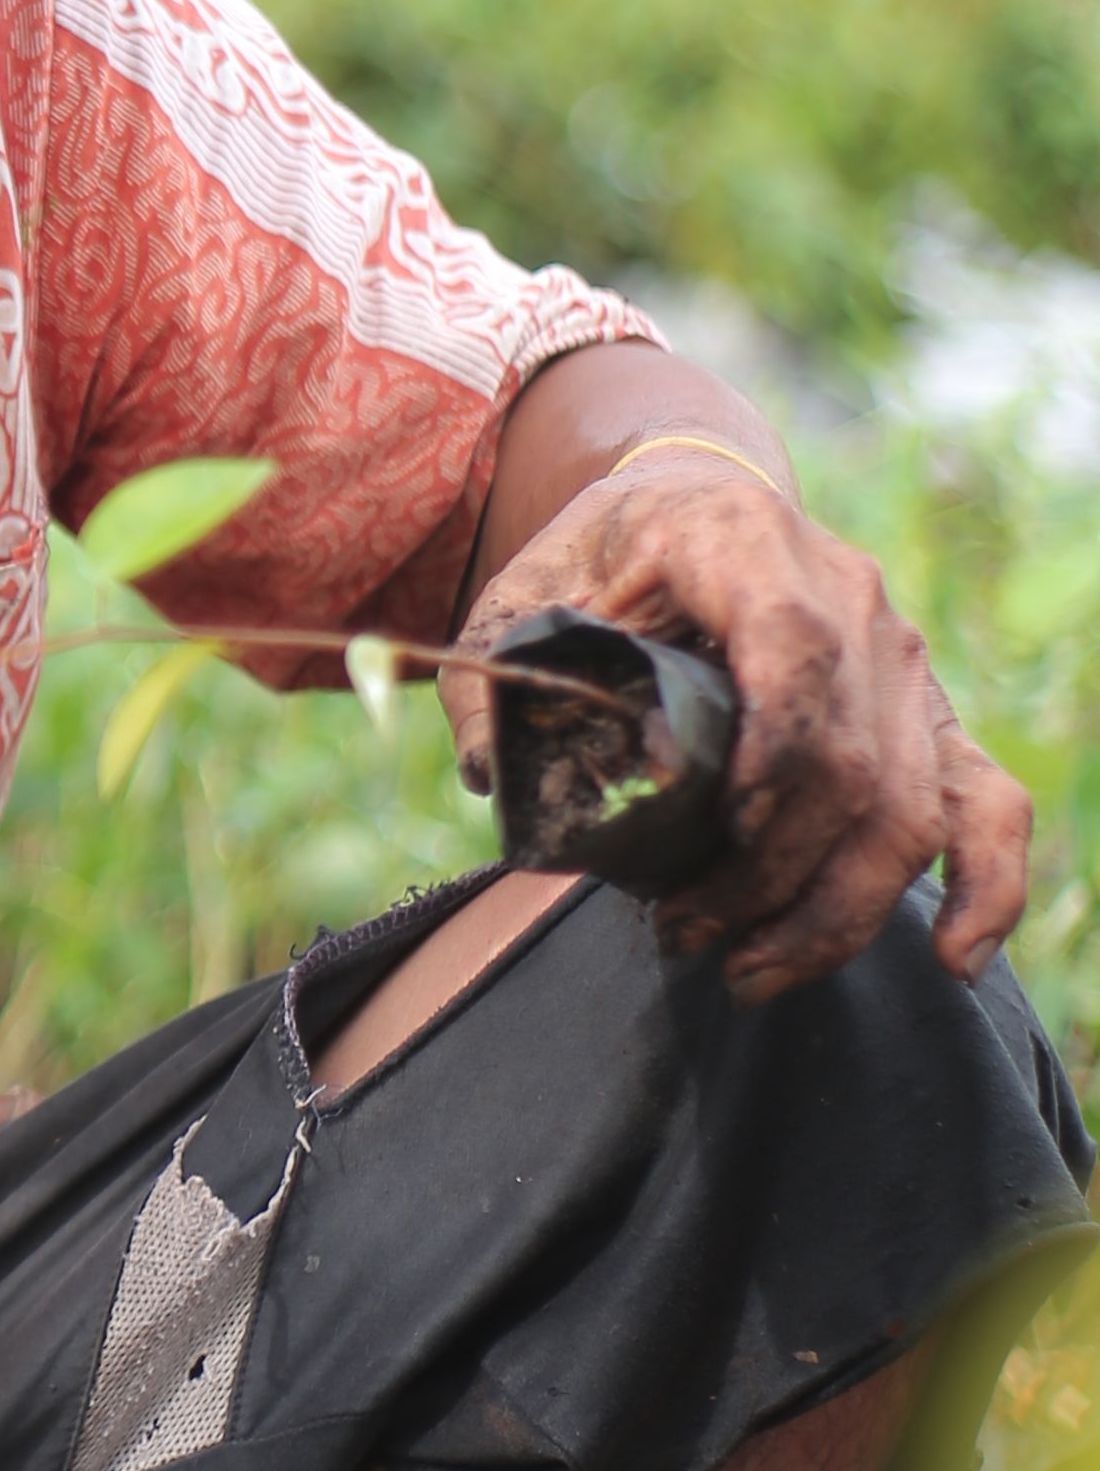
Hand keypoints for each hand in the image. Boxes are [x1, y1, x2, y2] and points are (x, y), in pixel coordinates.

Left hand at [450, 447, 1029, 998]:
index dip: (772, 758)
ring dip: (834, 910)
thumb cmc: (601, 556)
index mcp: (745, 541)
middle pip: (850, 761)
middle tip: (681, 934)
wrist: (688, 501)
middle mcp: (849, 595)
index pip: (793, 651)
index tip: (720, 837)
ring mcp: (900, 658)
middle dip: (770, 875)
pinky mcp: (928, 713)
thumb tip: (485, 774)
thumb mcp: (525, 592)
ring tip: (745, 969)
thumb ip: (495, 677)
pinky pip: (986, 802)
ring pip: (910, 806)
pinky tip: (954, 960)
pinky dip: (985, 885)